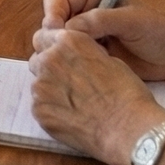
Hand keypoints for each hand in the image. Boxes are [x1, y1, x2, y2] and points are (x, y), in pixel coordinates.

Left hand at [27, 27, 164, 164]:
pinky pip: (40, 106)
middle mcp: (50, 59)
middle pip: (38, 59)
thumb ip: (84, 54)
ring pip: (38, 83)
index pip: (44, 36)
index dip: (53, 47)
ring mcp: (41, 86)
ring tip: (74, 103)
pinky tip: (71, 117)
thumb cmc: (126, 94)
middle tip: (68, 82)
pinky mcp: (38, 110)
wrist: (127, 128)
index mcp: (68, 41)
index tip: (61, 57)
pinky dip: (51, 109)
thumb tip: (76, 59)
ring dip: (50, 89)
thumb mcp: (110, 59)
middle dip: (49, 67)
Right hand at [37, 0, 164, 78]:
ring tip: (74, 63)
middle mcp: (86, 11)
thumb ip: (100, 20)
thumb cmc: (161, 31)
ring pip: (59, 41)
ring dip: (61, 51)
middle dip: (54, 35)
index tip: (56, 31)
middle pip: (53, 20)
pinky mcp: (92, 53)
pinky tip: (80, 71)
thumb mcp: (132, 21)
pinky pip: (71, 57)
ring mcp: (88, 34)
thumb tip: (69, 28)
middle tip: (61, 51)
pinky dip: (71, 63)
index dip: (53, 14)